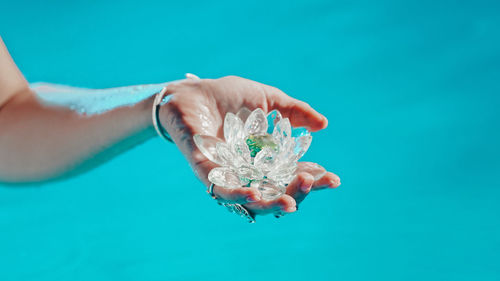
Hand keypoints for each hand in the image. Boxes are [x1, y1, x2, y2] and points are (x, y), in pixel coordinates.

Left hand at [160, 75, 340, 216]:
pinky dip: (236, 194)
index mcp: (263, 159)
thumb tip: (323, 125)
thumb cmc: (228, 96)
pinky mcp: (204, 169)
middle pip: (275, 192)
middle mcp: (246, 172)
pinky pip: (220, 188)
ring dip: (270, 202)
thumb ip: (294, 112)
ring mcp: (225, 174)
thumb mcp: (268, 100)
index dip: (312, 180)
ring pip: (250, 199)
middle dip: (297, 193)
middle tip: (313, 184)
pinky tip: (253, 196)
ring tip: (290, 203)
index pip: (291, 175)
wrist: (191, 90)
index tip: (332, 179)